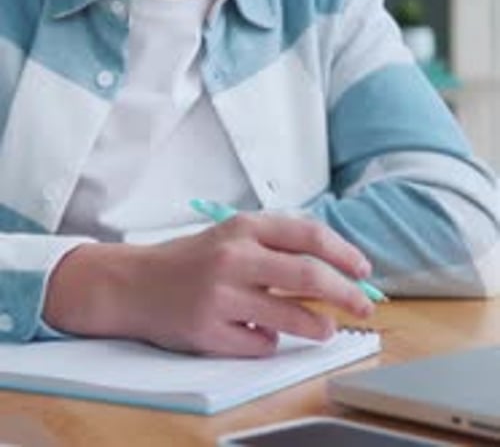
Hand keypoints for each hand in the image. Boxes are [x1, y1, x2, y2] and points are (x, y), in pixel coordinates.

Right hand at [44, 214, 373, 355]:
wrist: (134, 283)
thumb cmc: (192, 259)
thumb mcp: (232, 237)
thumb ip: (276, 247)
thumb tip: (336, 271)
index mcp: (243, 227)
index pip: (308, 234)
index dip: (344, 253)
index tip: (364, 270)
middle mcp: (233, 256)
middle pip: (309, 275)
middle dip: (346, 293)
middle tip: (365, 306)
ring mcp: (220, 295)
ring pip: (290, 316)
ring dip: (318, 325)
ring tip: (325, 328)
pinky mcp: (207, 331)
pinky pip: (259, 343)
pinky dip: (270, 341)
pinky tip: (261, 333)